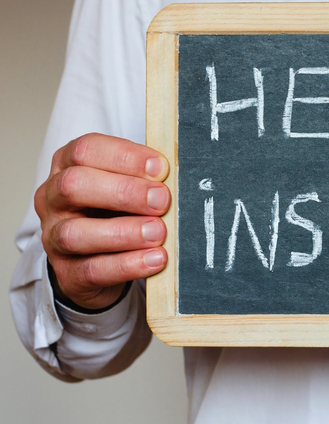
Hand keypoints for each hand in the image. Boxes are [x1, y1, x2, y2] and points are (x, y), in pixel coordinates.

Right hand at [34, 133, 170, 309]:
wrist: (97, 261)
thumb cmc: (116, 211)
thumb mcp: (127, 186)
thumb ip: (146, 178)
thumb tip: (179, 176)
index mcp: (67, 166)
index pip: (86, 150)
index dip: (124, 156)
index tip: (160, 168)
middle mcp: (53, 199)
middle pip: (74, 185)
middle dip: (124, 191)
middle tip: (161, 200)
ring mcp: (53, 238)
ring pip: (75, 233)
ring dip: (124, 232)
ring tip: (158, 233)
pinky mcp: (66, 273)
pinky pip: (92, 270)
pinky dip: (127, 265)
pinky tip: (155, 259)